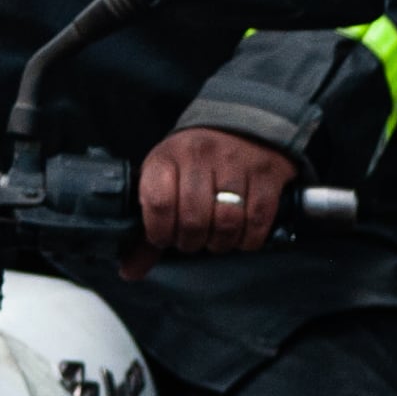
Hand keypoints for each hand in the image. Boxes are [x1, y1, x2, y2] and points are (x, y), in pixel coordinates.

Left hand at [138, 127, 291, 264]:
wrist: (240, 124)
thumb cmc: (194, 163)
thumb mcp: (165, 181)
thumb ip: (151, 227)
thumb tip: (130, 271)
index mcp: (166, 157)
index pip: (158, 203)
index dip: (160, 232)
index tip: (164, 237)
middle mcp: (200, 156)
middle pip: (194, 219)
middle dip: (191, 241)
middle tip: (192, 240)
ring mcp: (236, 163)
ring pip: (227, 221)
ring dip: (221, 242)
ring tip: (216, 239)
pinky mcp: (266, 174)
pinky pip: (258, 220)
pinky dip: (248, 238)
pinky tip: (241, 235)